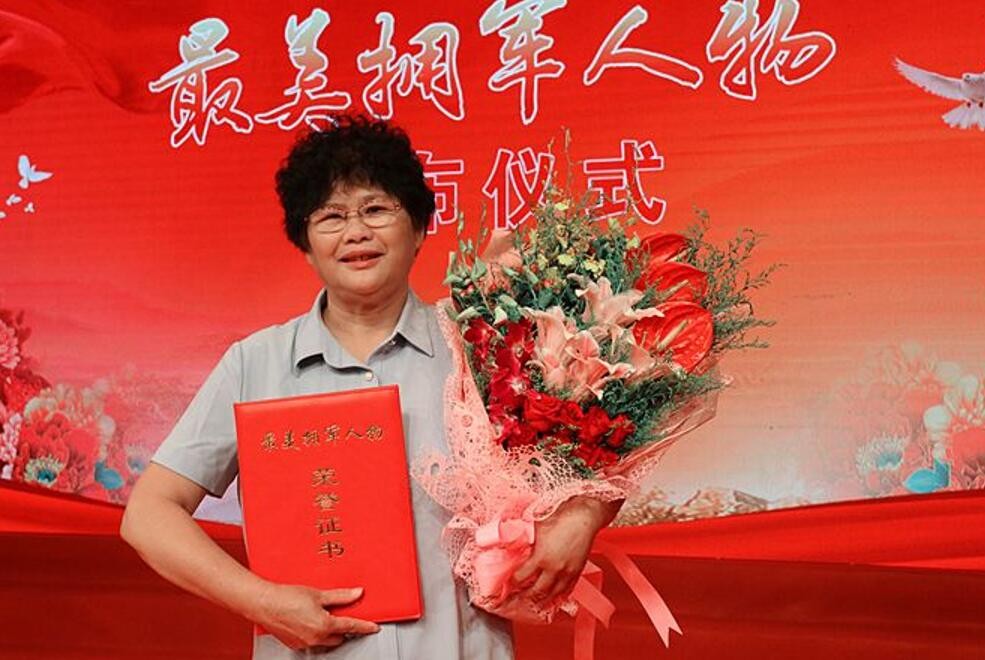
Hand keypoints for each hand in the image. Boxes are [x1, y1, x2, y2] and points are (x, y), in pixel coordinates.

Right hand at [253, 583, 379, 650]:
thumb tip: (357, 593)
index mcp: (325, 625)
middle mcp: (316, 638)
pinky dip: (316, 633)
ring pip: (326, 641)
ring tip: (322, 615)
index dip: (365, 626)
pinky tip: (309, 621)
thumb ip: (341, 596)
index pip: (352, 626)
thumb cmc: (286, 597)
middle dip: (344, 627)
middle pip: (340, 636)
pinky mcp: (295, 645)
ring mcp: (306, 644)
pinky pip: (313, 642)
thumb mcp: (318, 593)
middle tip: (342, 614)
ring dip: (329, 631)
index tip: (373, 627)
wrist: (264, 603)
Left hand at [509, 497, 620, 604]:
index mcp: (541, 557)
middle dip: (524, 598)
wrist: (584, 516)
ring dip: (541, 601)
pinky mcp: (577, 571)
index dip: (511, 583)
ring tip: (532, 605)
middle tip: (515, 602)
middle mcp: (554, 569)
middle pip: (536, 592)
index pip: (521, 578)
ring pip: (552, 594)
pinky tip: (553, 598)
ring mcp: (567, 572)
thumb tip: (510, 544)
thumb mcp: (535, 528)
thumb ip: (524, 540)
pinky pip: (567, 590)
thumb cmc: (560, 517)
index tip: (504, 586)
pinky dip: (558, 596)